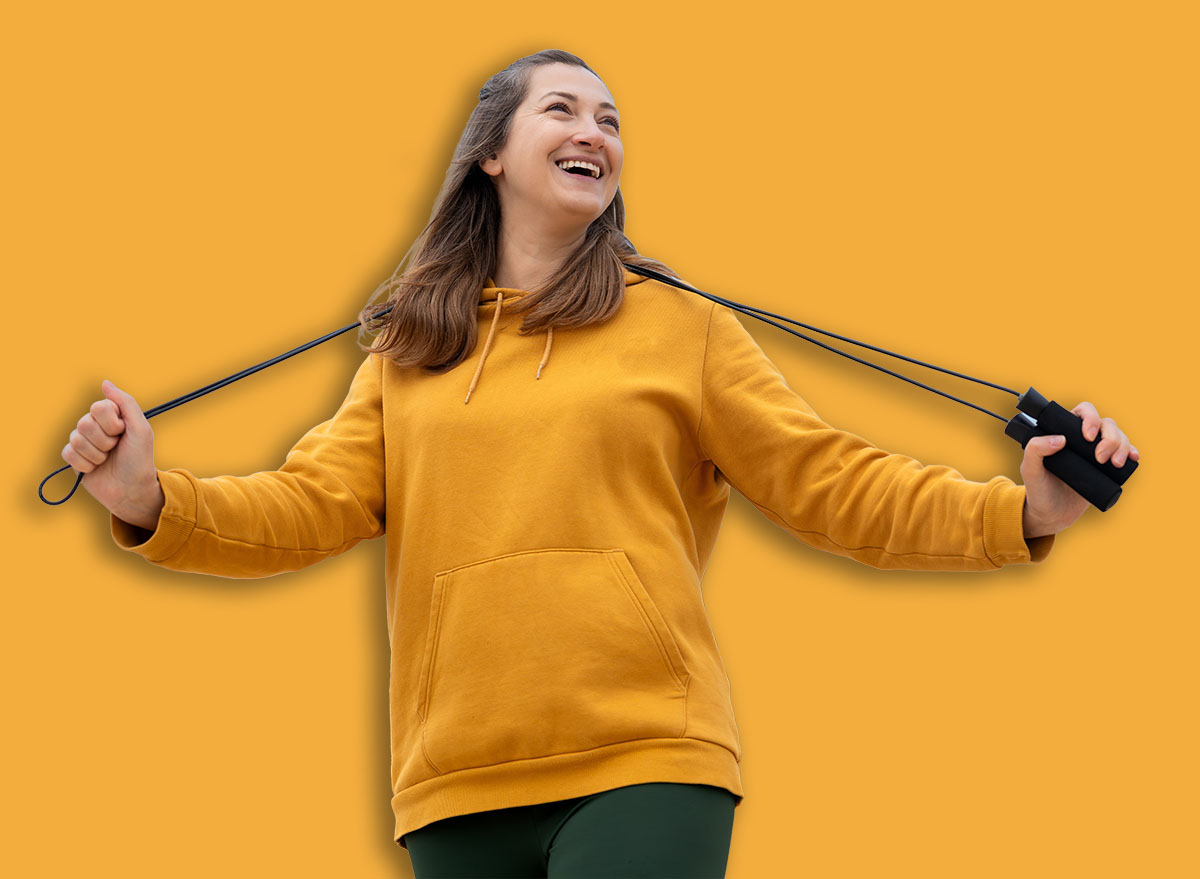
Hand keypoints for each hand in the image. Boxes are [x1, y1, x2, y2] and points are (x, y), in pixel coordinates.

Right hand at [61, 380, 163, 529]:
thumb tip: (105, 383)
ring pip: (76, 439)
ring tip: (107, 460)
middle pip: (85, 423)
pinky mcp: (75, 458)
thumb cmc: (139, 459)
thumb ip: (126, 403)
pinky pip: (68, 453)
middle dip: (104, 440)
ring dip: (96, 454)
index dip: (111, 423)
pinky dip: (85, 464)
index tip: (123, 432)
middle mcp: (96, 426)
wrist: (132, 489)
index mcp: (112, 416)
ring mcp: (84, 441)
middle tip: (116, 448)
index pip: (98, 407)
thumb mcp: (141, 429)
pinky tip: (95, 468)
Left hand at [1020, 401, 1139, 538]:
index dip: (1091, 418)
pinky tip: (1133, 458)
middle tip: (1100, 459)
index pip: (1083, 412)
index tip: (1088, 437)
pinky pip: (1125, 453)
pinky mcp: (1106, 467)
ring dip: (1122, 446)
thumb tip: (1061, 439)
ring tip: (1114, 465)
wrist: (1052, 513)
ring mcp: (1096, 452)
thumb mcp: (1030, 470)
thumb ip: (1035, 450)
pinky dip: (1131, 452)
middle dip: (1110, 438)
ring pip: (1118, 436)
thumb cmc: (1038, 489)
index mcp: (1064, 432)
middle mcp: (1082, 439)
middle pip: (1107, 424)